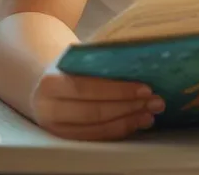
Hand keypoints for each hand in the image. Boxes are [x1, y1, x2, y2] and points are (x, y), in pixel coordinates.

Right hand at [30, 64, 164, 139]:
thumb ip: (99, 61)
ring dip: (128, 121)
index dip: (118, 90)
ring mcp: (55, 128)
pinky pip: (95, 138)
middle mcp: (48, 108)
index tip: (145, 88)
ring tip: (150, 114)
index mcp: (51, 82)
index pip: (88, 88)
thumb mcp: (77, 59)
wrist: (42, 83)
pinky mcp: (65, 139)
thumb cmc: (69, 66)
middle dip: (128, 107)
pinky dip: (118, 130)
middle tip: (156, 102)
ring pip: (96, 128)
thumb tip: (139, 61)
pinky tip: (136, 122)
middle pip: (94, 111)